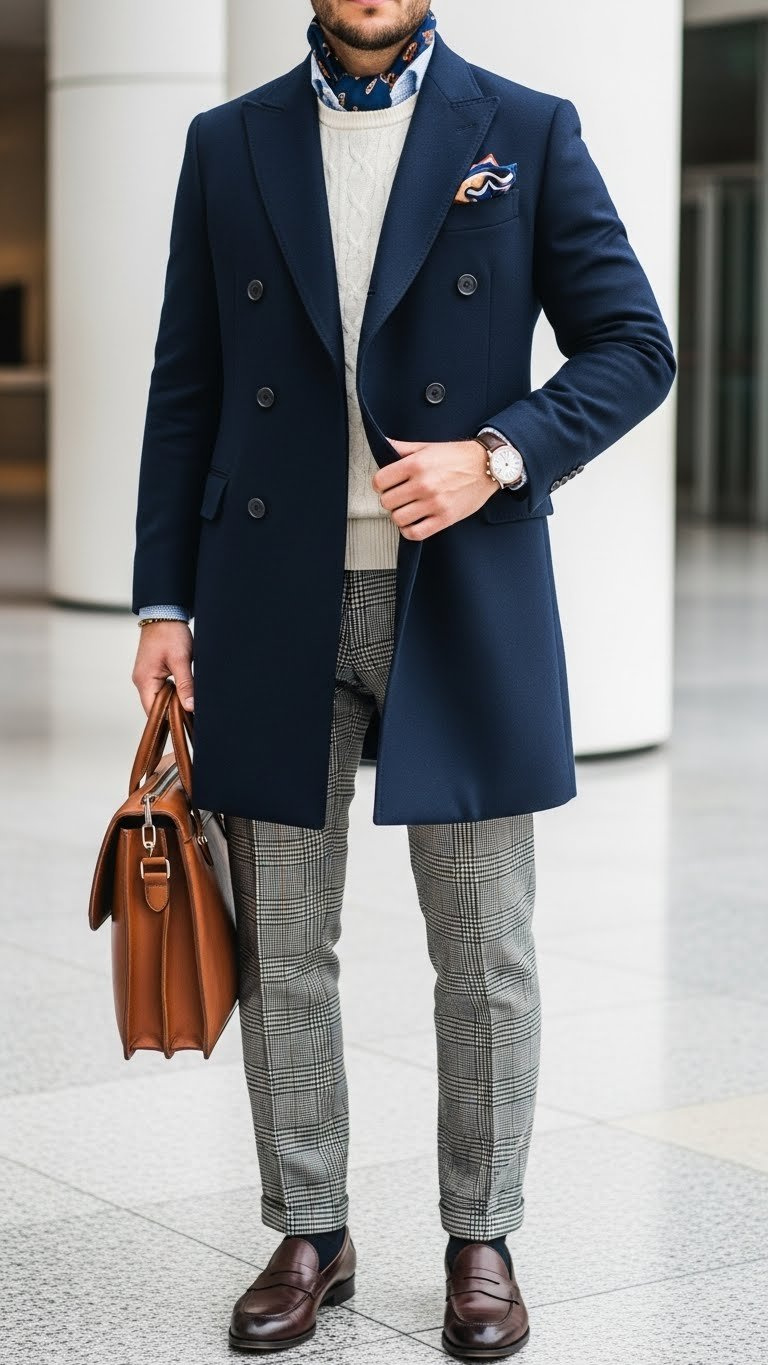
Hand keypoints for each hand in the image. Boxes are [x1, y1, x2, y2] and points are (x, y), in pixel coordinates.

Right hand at [132, 621, 193, 715]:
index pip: (153, 711)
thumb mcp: (181, 660)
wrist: (164, 613)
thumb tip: (190, 707)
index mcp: (144, 680)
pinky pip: (161, 688)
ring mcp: (145, 676)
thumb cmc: (170, 633)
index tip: (186, 724)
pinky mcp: (151, 671)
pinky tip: (184, 693)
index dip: (168, 720)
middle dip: (172, 712)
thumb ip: (185, 685)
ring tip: (189, 705)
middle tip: (191, 717)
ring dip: (173, 702)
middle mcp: (141, 680)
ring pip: (159, 698)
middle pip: (155, 706)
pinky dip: (172, 692)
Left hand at [372, 437, 494, 539]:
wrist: (487, 466)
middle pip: (387, 501)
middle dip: (390, 500)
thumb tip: (384, 445)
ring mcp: (434, 503)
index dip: (380, 484)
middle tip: (398, 497)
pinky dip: (409, 531)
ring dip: (399, 515)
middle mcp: (424, 484)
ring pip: (398, 518)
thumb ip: (403, 448)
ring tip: (406, 509)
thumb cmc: (459, 456)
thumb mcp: (428, 447)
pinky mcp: (445, 518)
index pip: (380, 481)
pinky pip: (416, 533)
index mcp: (416, 464)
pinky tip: (412, 523)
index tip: (386, 485)